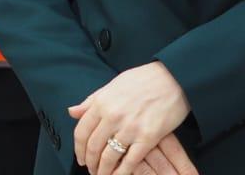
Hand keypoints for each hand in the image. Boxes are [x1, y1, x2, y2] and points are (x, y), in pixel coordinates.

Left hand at [69, 62, 191, 174]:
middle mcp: (112, 116)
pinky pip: (130, 161)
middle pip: (93, 147)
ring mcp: (130, 128)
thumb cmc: (142, 80)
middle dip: (90, 163)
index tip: (80, 158)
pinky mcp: (147, 137)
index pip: (81, 132)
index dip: (78, 149)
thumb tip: (72, 112)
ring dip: (103, 170)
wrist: (173, 78)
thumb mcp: (113, 85)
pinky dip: (121, 173)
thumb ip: (91, 101)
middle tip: (91, 169)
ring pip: (109, 157)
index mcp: (102, 102)